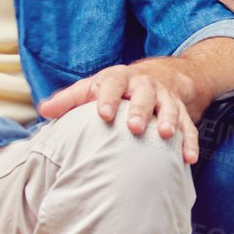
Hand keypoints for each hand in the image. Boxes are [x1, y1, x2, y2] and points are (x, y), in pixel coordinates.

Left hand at [38, 58, 202, 162]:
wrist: (163, 74)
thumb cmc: (118, 87)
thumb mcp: (94, 87)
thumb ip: (70, 99)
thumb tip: (43, 111)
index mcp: (119, 79)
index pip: (111, 84)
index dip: (107, 98)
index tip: (102, 113)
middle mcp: (143, 85)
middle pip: (143, 94)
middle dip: (139, 109)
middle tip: (133, 127)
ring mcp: (165, 98)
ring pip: (168, 107)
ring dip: (168, 120)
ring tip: (165, 135)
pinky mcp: (181, 111)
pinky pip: (188, 126)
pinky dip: (189, 141)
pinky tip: (188, 158)